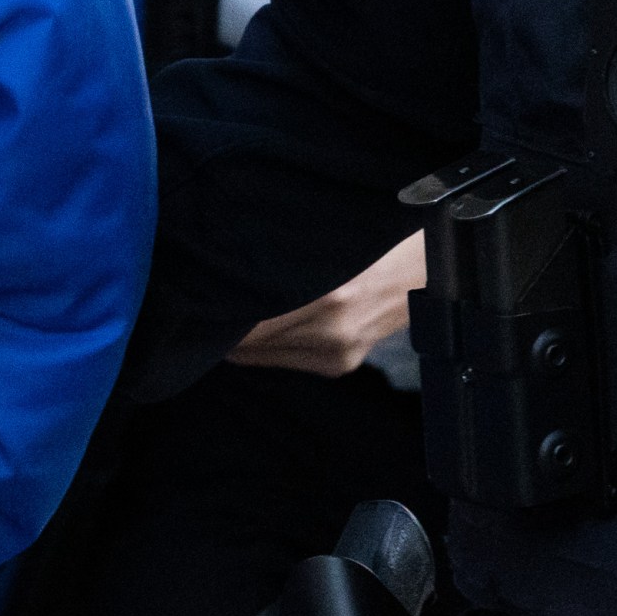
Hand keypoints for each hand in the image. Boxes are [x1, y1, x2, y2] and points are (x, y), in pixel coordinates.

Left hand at [226, 232, 425, 377]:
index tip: (202, 303)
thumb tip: (228, 280)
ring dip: (245, 340)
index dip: (222, 314)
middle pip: (253, 341)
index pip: (253, 323)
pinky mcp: (339, 366)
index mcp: (328, 296)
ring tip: (235, 318)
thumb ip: (276, 267)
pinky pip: (286, 361)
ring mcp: (337, 352)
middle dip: (230, 327)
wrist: (414, 276)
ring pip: (264, 356)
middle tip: (207, 309)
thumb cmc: (364, 250)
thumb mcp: (320, 249)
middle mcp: (332, 329)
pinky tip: (268, 329)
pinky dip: (270, 346)